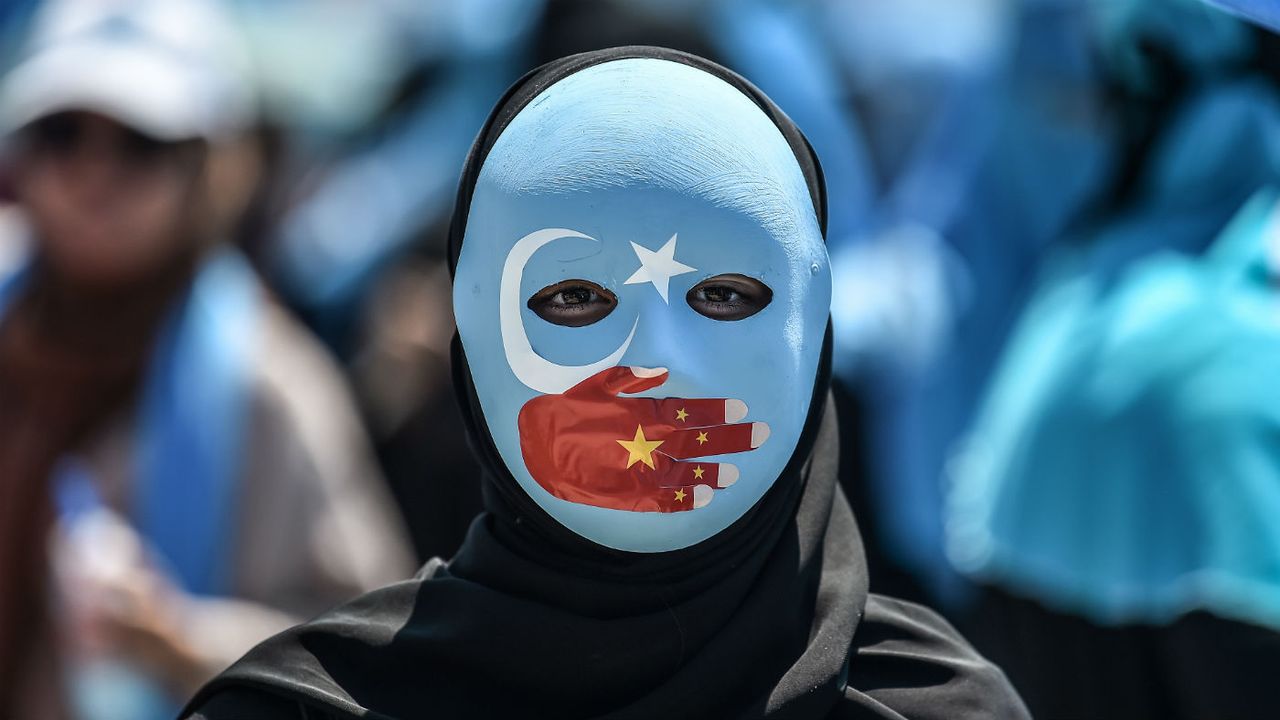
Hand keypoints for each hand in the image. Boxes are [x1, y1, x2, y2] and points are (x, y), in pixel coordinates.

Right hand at [517, 366, 769, 512]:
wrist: (538, 448)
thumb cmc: (569, 411)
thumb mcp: (598, 383)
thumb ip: (632, 378)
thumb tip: (661, 371)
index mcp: (643, 415)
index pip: (691, 413)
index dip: (717, 412)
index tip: (741, 408)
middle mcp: (649, 444)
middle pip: (700, 443)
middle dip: (733, 439)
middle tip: (762, 435)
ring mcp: (641, 472)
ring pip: (688, 473)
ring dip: (715, 472)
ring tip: (737, 474)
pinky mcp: (630, 495)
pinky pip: (665, 501)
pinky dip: (687, 500)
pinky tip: (708, 498)